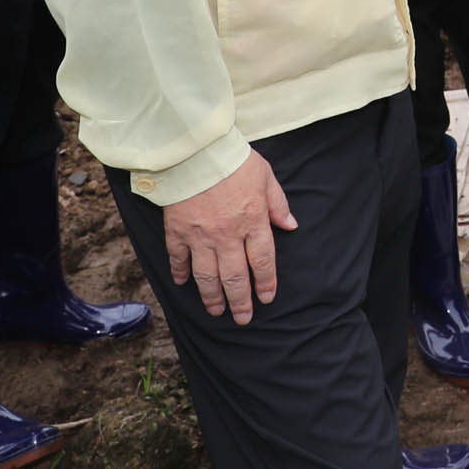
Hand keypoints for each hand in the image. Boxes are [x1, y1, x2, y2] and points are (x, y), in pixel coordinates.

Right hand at [162, 150, 297, 324]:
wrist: (195, 149)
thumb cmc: (234, 160)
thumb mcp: (266, 177)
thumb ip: (278, 204)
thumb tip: (291, 225)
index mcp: (253, 221)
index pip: (262, 261)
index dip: (265, 283)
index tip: (266, 298)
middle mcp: (228, 234)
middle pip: (235, 276)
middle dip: (240, 301)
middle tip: (243, 318)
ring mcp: (200, 236)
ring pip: (207, 275)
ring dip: (213, 297)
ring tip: (217, 311)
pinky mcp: (177, 231)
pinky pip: (179, 259)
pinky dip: (181, 273)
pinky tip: (183, 284)